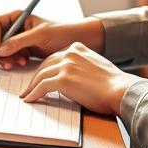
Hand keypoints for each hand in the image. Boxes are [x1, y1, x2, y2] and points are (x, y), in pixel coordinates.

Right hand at [0, 12, 103, 69]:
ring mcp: (16, 39)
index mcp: (17, 16)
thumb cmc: (61, 32)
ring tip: (16, 64)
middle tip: (5, 62)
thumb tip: (0, 49)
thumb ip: (19, 41)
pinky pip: (7, 57)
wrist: (75, 42)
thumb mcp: (40, 35)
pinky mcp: (20, 50)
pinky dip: (11, 62)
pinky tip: (22, 63)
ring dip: (4, 59)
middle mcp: (14, 27)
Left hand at [19, 42, 138, 115]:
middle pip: (45, 64)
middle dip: (36, 76)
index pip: (56, 56)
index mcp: (78, 48)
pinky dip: (34, 93)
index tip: (40, 76)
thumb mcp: (97, 65)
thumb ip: (83, 65)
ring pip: (41, 74)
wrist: (120, 90)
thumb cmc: (113, 84)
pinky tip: (30, 99)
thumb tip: (75, 76)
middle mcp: (70, 53)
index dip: (46, 68)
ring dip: (31, 86)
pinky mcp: (63, 80)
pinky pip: (42, 87)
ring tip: (26, 95)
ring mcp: (66, 65)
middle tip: (29, 86)